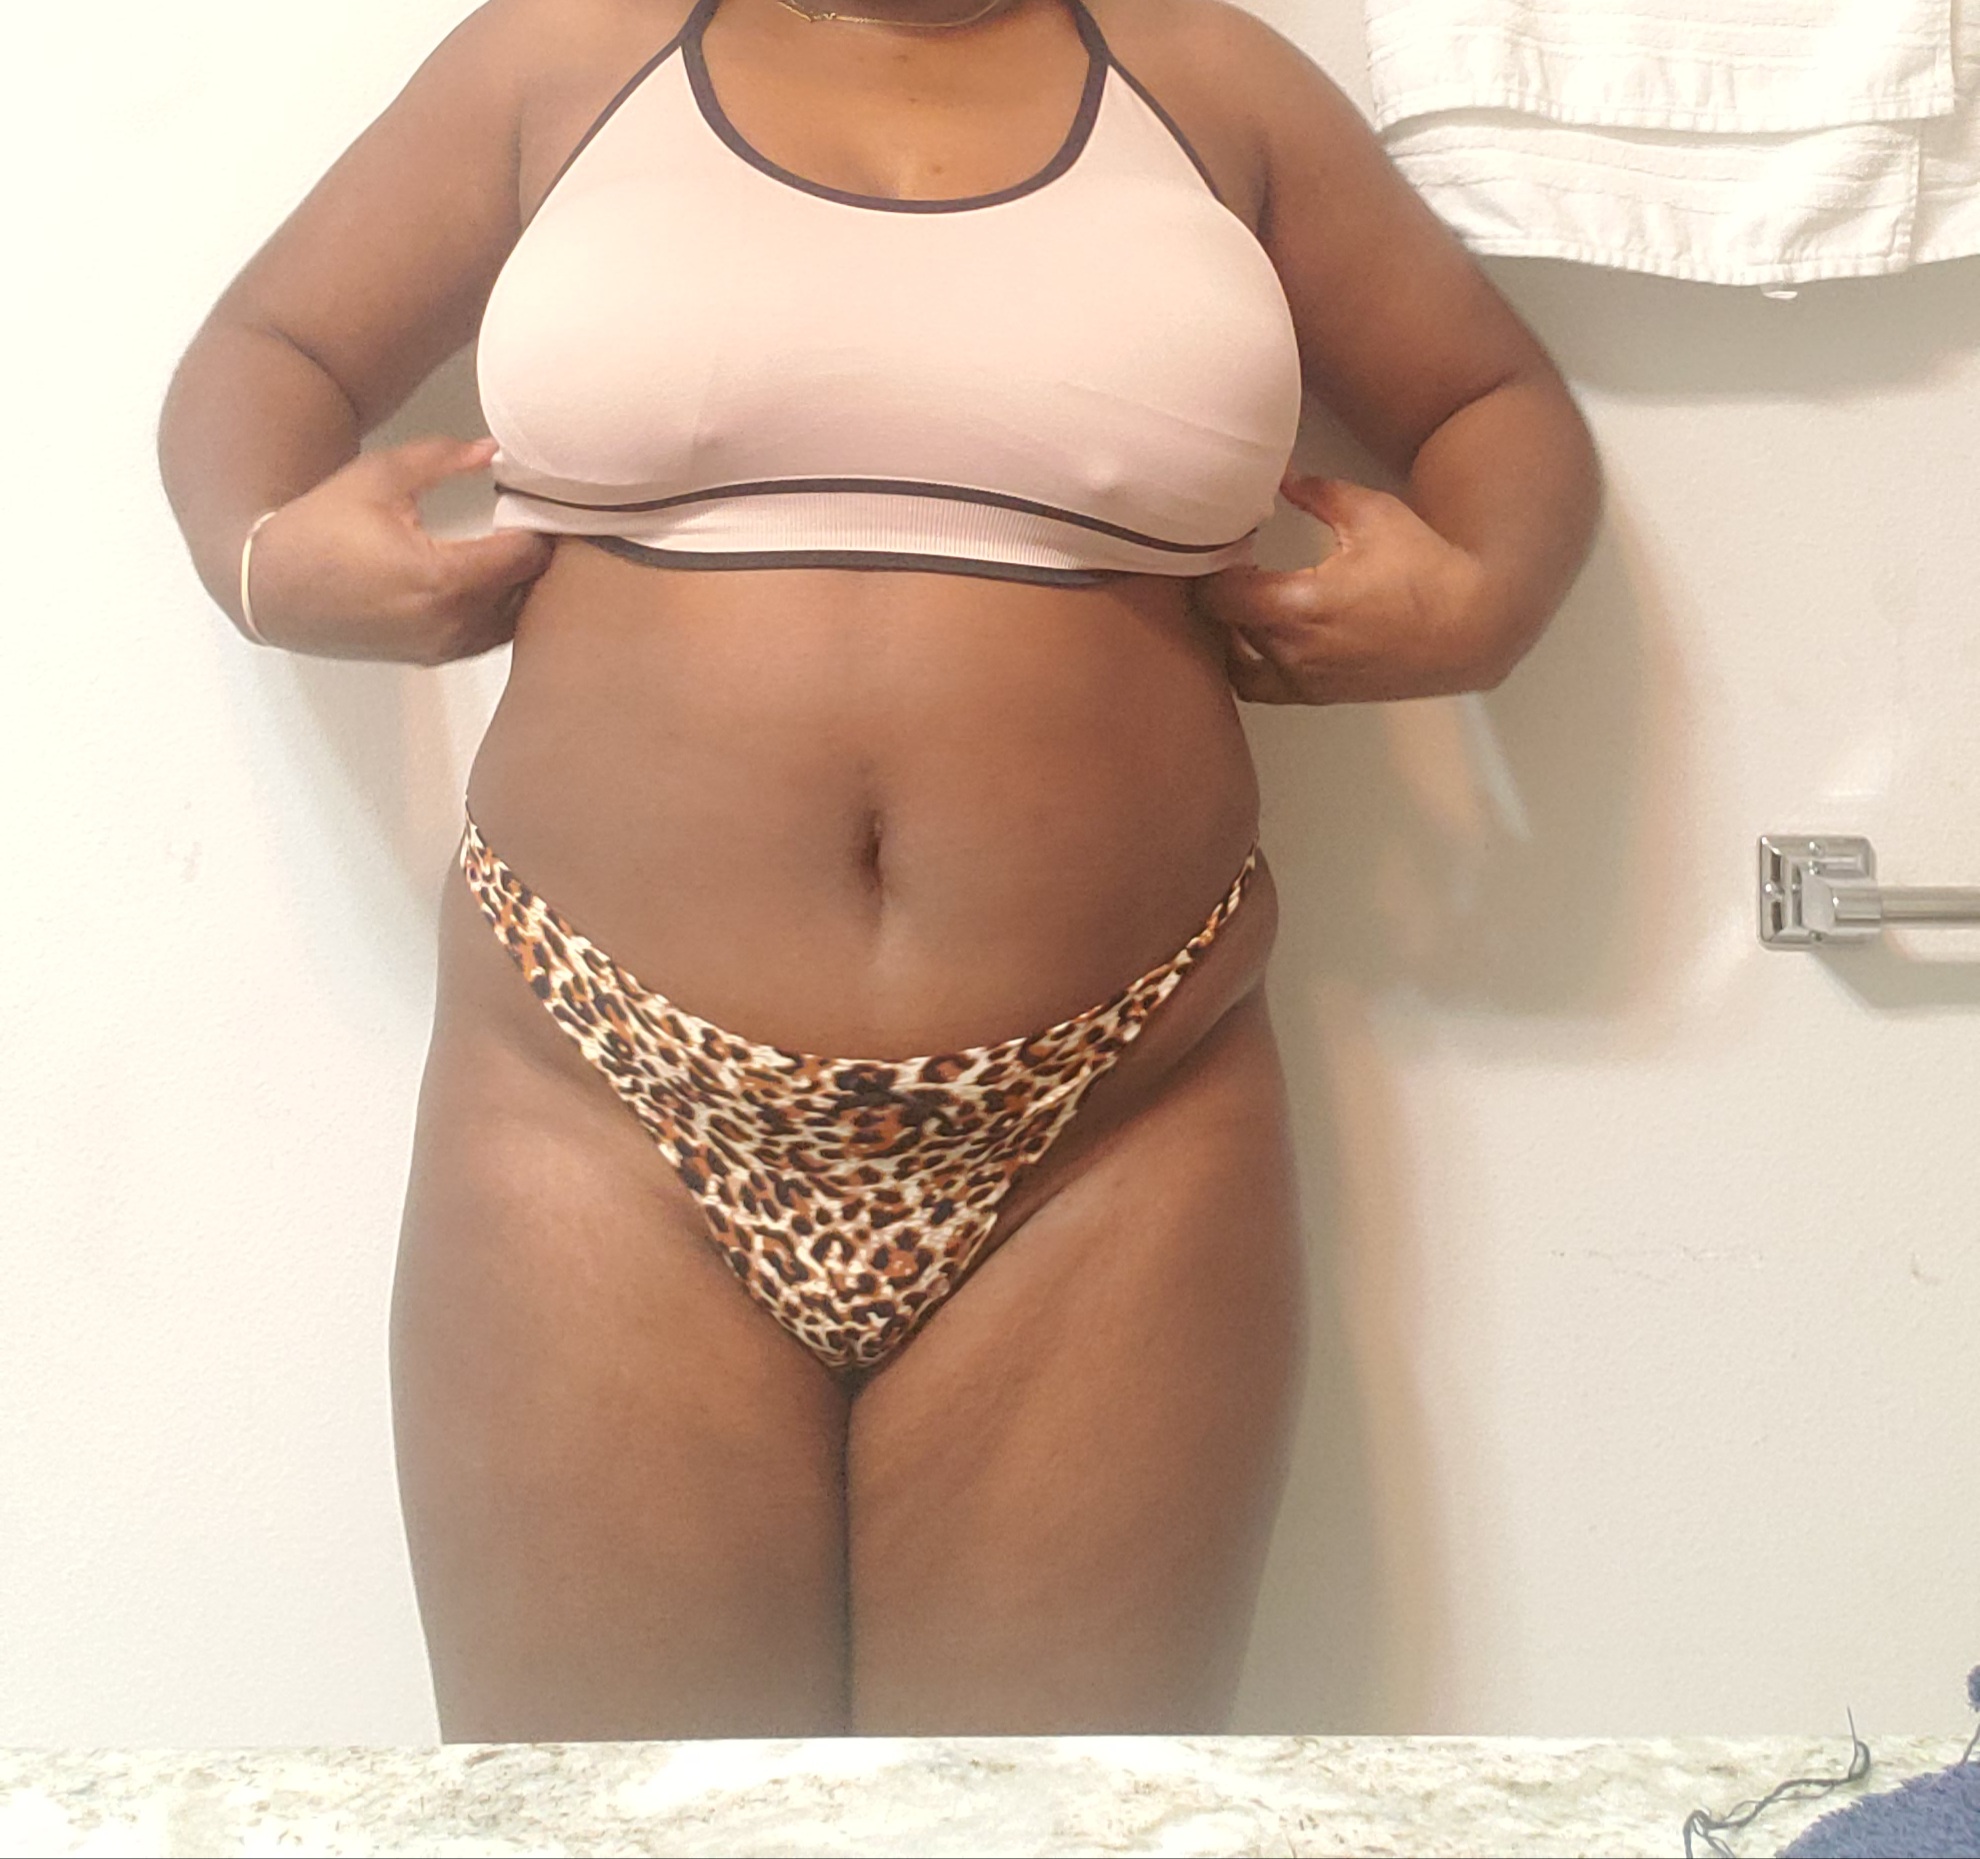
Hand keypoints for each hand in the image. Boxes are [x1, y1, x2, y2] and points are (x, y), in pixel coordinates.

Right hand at [240, 436, 553, 662]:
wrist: (269, 588)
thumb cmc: (319, 528)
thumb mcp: (378, 477)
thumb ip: (441, 459)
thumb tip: (494, 450)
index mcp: (444, 578)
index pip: (526, 556)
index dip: (536, 527)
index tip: (528, 505)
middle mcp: (451, 623)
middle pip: (529, 590)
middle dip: (534, 557)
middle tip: (525, 523)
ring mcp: (443, 648)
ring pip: (514, 620)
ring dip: (519, 587)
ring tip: (505, 550)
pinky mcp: (433, 659)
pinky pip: (488, 637)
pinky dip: (498, 611)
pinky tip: (484, 581)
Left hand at [1193, 473, 1499, 704]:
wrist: (1472, 627)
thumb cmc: (1426, 568)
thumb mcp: (1371, 513)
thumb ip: (1315, 492)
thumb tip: (1279, 473)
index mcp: (1298, 606)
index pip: (1217, 597)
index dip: (1210, 570)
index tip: (1228, 549)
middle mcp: (1294, 652)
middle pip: (1221, 628)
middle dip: (1220, 598)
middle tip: (1232, 568)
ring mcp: (1305, 681)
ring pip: (1236, 664)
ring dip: (1231, 634)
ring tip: (1245, 604)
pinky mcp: (1320, 696)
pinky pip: (1263, 687)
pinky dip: (1252, 665)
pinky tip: (1262, 638)